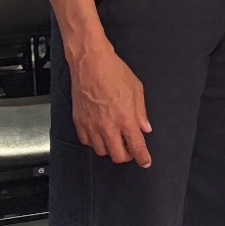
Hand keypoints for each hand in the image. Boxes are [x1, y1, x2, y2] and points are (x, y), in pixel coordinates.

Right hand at [69, 36, 152, 164]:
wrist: (90, 63)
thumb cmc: (114, 72)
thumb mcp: (137, 89)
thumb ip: (141, 112)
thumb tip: (145, 128)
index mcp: (126, 119)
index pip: (136, 147)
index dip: (142, 158)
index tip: (145, 162)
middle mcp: (108, 127)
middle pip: (118, 156)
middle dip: (126, 155)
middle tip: (130, 148)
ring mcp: (92, 126)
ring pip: (101, 151)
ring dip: (110, 149)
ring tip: (114, 139)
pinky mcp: (79, 122)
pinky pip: (86, 142)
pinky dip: (94, 141)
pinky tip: (99, 132)